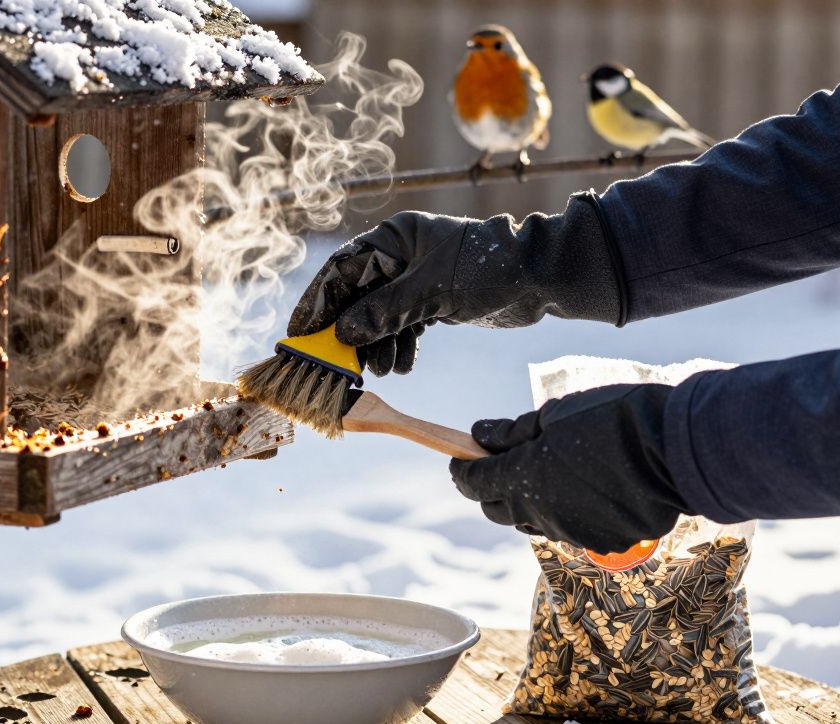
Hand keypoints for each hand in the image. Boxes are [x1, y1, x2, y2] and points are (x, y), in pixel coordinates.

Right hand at [287, 195, 621, 376]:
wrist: (539, 278)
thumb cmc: (488, 269)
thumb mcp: (432, 292)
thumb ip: (384, 311)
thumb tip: (343, 334)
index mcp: (393, 237)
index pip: (341, 268)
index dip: (318, 302)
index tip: (301, 333)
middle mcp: (399, 256)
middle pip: (356, 296)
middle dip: (350, 333)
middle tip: (339, 364)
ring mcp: (414, 279)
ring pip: (378, 316)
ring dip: (377, 345)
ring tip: (383, 369)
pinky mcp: (430, 301)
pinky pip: (401, 326)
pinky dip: (399, 346)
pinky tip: (404, 365)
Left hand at [448, 384, 688, 553]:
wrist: (677, 449)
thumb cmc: (613, 420)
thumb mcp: (555, 415)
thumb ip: (512, 432)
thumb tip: (479, 435)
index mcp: (521, 479)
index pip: (473, 483)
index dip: (462, 469)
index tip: (461, 457)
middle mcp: (541, 513)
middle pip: (497, 510)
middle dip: (491, 489)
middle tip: (501, 464)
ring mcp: (572, 532)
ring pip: (535, 521)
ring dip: (530, 501)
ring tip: (550, 472)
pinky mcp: (602, 542)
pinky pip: (572, 529)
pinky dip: (568, 511)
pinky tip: (586, 488)